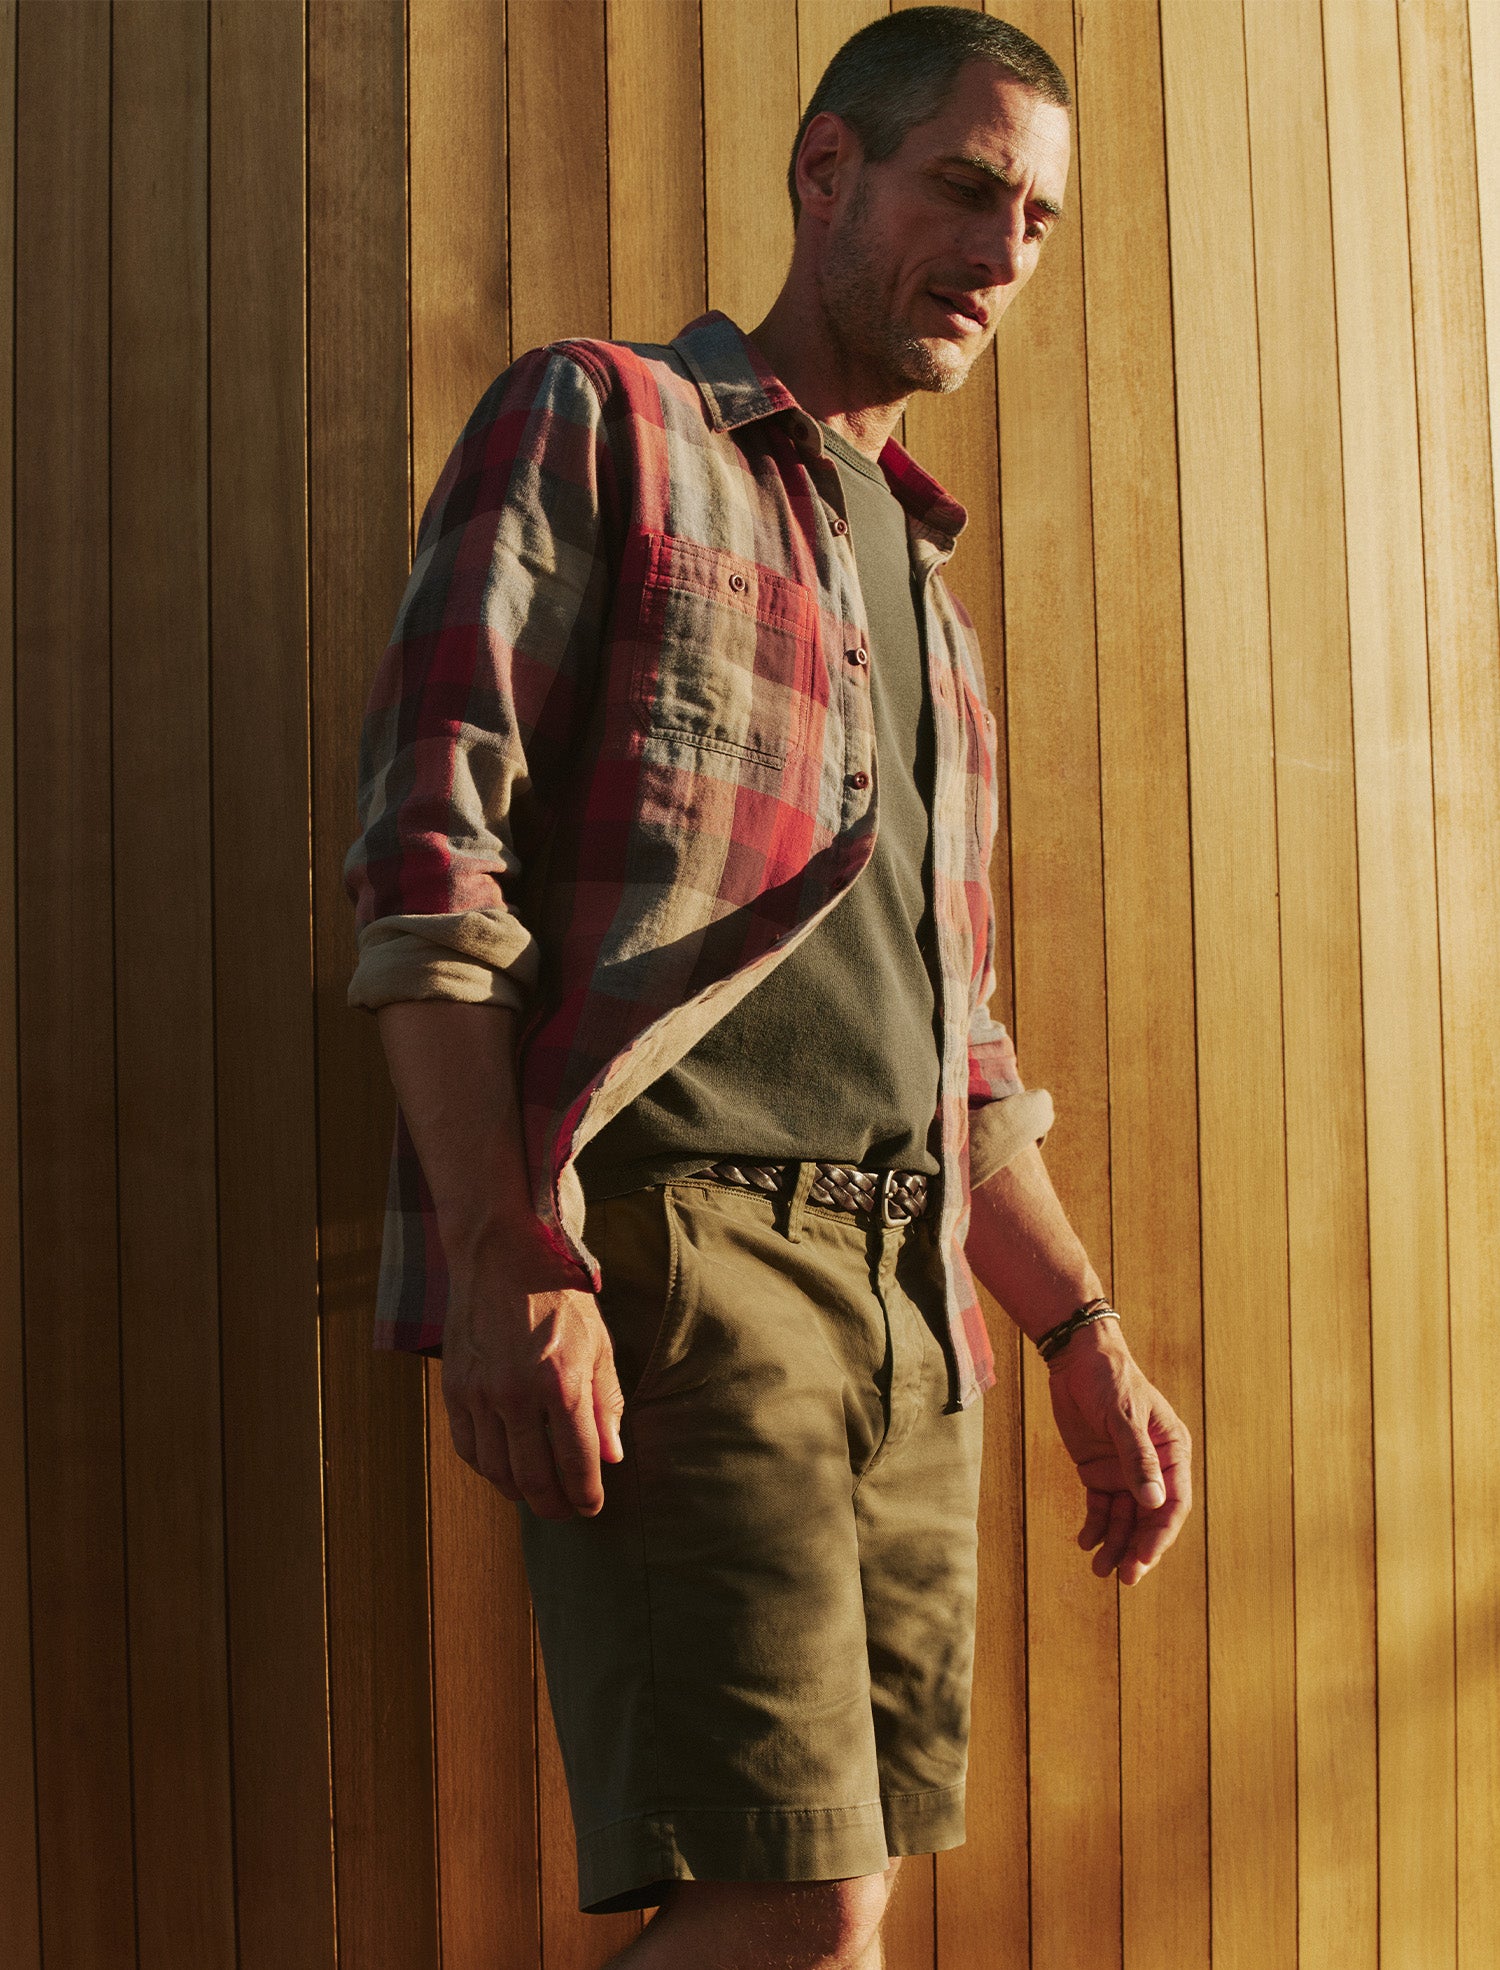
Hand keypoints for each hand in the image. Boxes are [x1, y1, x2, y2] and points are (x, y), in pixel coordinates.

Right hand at [440, 1229, 625, 1520]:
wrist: (504, 1254)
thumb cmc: (559, 1296)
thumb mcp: (598, 1343)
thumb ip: (606, 1403)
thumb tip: (612, 1457)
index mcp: (562, 1383)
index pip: (578, 1463)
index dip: (587, 1495)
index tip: (592, 1506)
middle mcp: (517, 1394)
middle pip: (534, 1478)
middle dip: (554, 1505)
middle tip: (565, 1511)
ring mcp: (480, 1393)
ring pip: (497, 1471)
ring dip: (519, 1492)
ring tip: (536, 1494)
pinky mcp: (455, 1387)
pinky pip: (467, 1447)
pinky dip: (486, 1467)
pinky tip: (503, 1467)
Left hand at [1045, 1320, 1190, 1585]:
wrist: (1077, 1358)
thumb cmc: (1109, 1380)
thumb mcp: (1123, 1417)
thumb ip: (1137, 1458)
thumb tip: (1154, 1503)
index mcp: (1172, 1452)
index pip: (1173, 1503)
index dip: (1160, 1534)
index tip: (1145, 1558)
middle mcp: (1153, 1467)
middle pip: (1150, 1518)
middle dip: (1139, 1548)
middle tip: (1125, 1577)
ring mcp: (1125, 1471)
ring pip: (1125, 1518)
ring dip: (1116, 1544)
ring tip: (1100, 1569)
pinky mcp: (1099, 1471)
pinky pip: (1101, 1507)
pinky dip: (1095, 1526)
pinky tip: (1085, 1542)